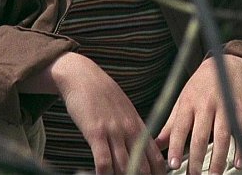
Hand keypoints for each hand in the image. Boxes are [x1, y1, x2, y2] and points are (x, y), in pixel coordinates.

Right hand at [25, 52, 165, 173]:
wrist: (83, 76)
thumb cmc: (102, 94)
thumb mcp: (124, 110)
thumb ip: (132, 129)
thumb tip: (139, 148)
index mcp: (138, 126)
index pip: (155, 157)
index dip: (158, 173)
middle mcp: (129, 130)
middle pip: (142, 166)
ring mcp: (113, 131)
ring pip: (124, 166)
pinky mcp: (96, 132)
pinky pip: (103, 161)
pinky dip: (104, 174)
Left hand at [156, 55, 241, 174]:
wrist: (226, 64)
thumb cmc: (200, 86)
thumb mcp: (182, 100)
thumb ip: (170, 124)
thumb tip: (155, 144)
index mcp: (188, 103)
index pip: (179, 128)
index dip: (175, 147)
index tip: (172, 165)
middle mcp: (205, 105)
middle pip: (200, 135)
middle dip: (196, 159)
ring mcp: (224, 106)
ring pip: (221, 136)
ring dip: (217, 159)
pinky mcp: (240, 109)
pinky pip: (241, 130)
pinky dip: (240, 148)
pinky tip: (237, 163)